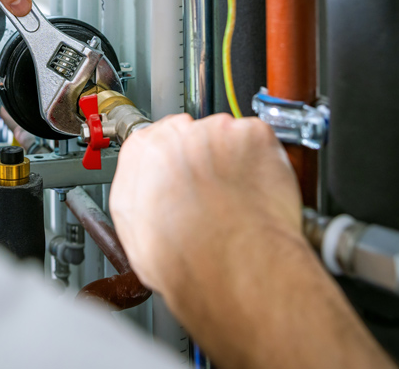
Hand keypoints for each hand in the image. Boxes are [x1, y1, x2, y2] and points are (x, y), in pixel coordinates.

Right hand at [109, 114, 304, 297]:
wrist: (228, 266)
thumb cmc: (184, 258)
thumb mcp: (135, 234)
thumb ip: (140, 199)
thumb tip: (149, 200)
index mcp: (142, 154)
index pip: (157, 142)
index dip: (175, 164)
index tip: (184, 179)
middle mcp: (176, 135)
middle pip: (194, 136)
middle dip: (206, 161)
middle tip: (215, 195)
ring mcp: (216, 131)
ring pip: (229, 139)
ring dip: (236, 162)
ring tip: (237, 201)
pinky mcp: (253, 136)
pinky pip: (260, 143)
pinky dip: (264, 163)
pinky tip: (257, 194)